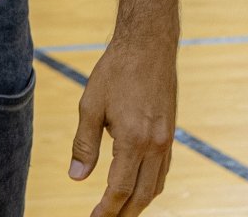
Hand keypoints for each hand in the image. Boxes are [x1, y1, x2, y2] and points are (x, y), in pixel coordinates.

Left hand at [71, 38, 176, 216]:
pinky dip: (151, 185)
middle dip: (124, 213)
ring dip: (139, 203)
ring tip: (121, 212)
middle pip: (141, 195)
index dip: (107, 209)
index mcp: (133, 141)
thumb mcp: (90, 106)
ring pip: (156, 186)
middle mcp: (155, 146)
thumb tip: (77, 177)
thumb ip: (85, 144)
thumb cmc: (115, 72)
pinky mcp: (170, 134)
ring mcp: (167, 141)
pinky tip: (138, 187)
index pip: (119, 189)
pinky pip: (163, 170)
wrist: (148, 47)